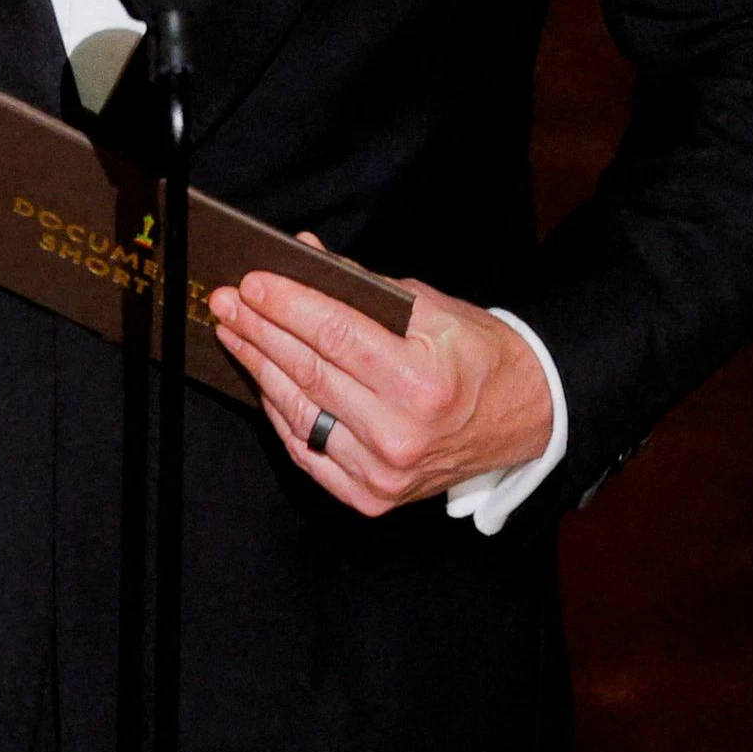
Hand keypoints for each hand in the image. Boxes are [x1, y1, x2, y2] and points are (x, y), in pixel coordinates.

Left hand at [207, 240, 552, 517]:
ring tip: (234, 334)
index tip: (252, 283)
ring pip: (300, 412)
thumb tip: (306, 255)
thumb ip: (365, 287)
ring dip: (259, 369)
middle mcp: (400, 434)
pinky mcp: (371, 496)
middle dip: (260, 331)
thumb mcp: (434, 310)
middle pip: (309, 372)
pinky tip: (262, 381)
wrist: (523, 420)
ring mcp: (383, 473)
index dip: (287, 305)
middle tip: (228, 302)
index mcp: (422, 382)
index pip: (335, 335)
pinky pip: (308, 451)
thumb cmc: (478, 358)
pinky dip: (280, 413)